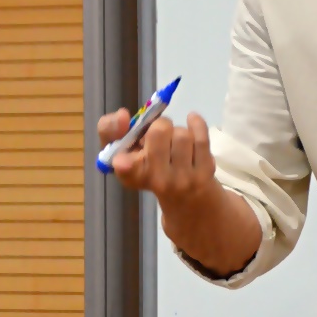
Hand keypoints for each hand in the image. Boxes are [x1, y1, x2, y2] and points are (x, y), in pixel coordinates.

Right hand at [97, 109, 223, 234]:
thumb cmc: (148, 169)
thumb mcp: (124, 152)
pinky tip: (191, 120)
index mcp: (132, 175)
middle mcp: (158, 181)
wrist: (187, 199)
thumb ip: (111, 130)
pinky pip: (202, 137)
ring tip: (175, 141)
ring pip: (182, 134)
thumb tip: (122, 116)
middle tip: (160, 134)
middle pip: (159, 132)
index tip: (123, 142)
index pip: (124, 167)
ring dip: (178, 130)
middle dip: (160, 125)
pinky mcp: (206, 172)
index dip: (122, 157)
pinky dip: (196, 124)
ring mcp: (184, 178)